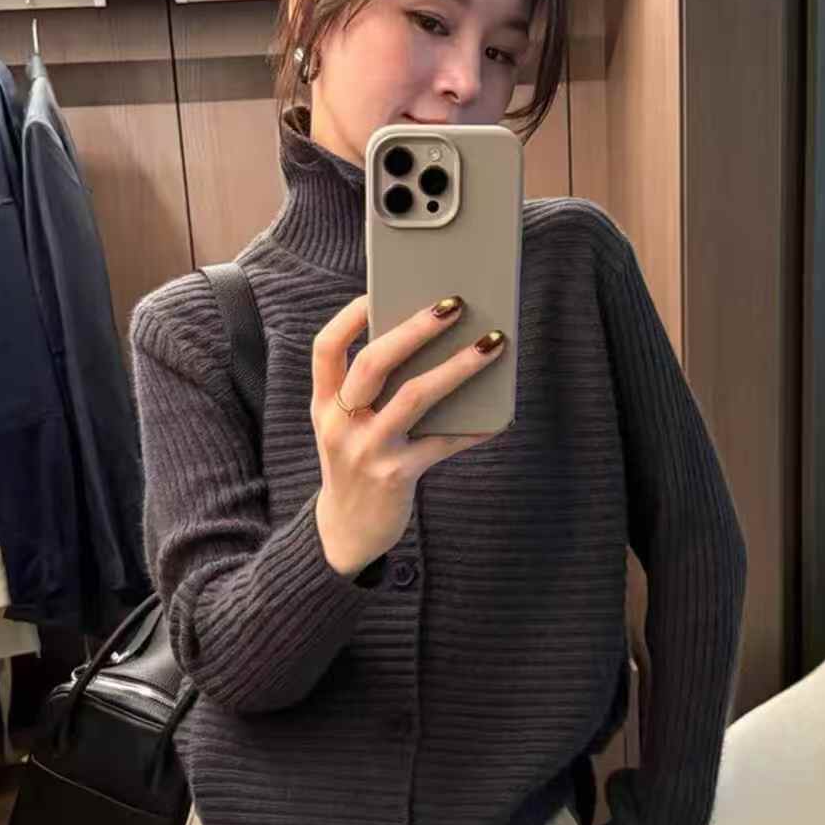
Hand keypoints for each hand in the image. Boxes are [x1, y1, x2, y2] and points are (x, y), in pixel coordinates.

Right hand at [311, 294, 505, 577]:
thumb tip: (431, 347)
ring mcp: (367, 451)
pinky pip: (443, 443)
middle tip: (454, 304)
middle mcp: (340, 424)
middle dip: (416, 328)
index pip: (326, 348)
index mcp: (324, 404)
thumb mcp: (346, 428)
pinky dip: (474, 427)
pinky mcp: (396, 476)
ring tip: (492, 343)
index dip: (351, 317)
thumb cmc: (356, 465)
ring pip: (414, 397)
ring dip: (458, 367)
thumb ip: (371, 393)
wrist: (346, 533)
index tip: (379, 291)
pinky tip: (499, 416)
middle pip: (374, 363)